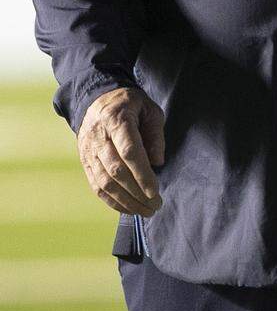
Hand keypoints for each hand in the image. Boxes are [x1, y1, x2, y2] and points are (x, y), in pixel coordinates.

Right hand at [77, 87, 164, 215]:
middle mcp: (98, 137)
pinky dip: (112, 200)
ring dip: (125, 201)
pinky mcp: (85, 161)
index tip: (155, 191)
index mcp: (116, 119)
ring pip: (104, 181)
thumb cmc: (131, 105)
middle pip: (116, 170)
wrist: (98, 99)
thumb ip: (155, 134)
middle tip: (156, 205)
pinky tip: (128, 208)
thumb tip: (157, 163)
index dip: (142, 173)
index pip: (129, 151)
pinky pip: (96, 185)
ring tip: (145, 211)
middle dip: (136, 192)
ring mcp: (88, 150)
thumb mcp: (150, 110)